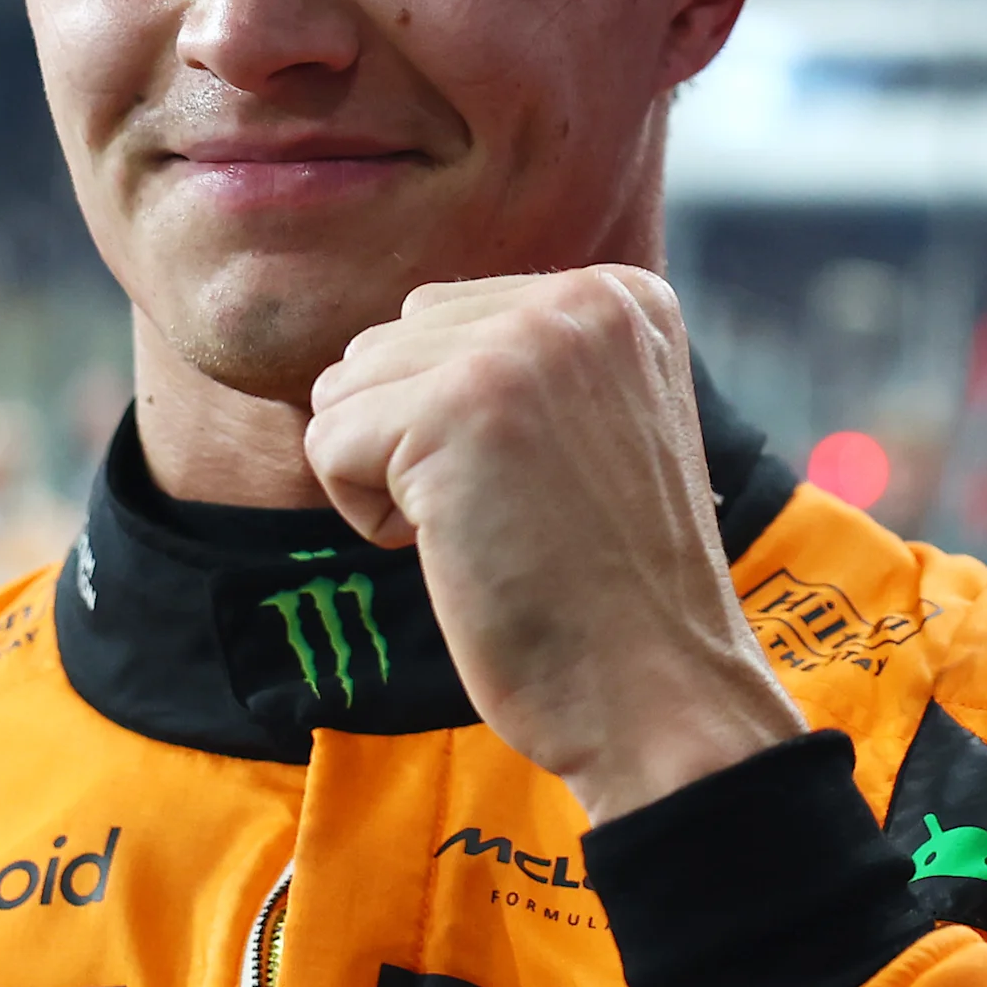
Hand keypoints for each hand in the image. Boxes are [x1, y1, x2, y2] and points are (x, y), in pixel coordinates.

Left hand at [304, 267, 804, 822]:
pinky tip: (454, 550)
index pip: (442, 320)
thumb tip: (374, 349)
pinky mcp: (454, 411)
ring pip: (348, 386)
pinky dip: (366, 515)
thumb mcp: (593, 424)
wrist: (658, 690)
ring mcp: (519, 348)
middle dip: (412, 444)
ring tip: (487, 530)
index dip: (456, 426)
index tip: (547, 490)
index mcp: (618, 296)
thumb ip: (517, 361)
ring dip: (386, 477)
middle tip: (513, 518)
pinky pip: (327, 441)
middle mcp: (578, 301)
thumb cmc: (608, 585)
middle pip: (388, 344)